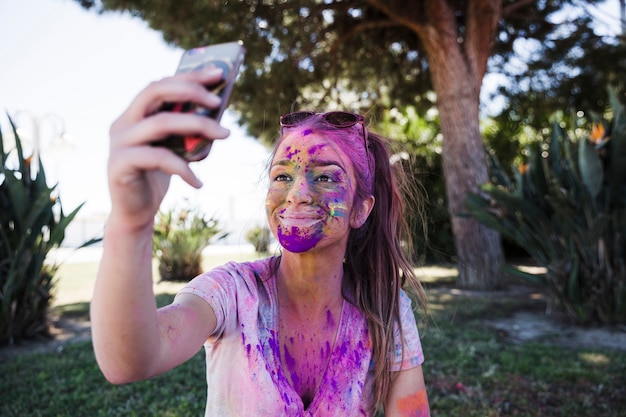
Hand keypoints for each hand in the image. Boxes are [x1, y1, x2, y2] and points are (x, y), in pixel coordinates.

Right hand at [106, 68, 230, 229]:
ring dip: (198, 125)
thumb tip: (219, 108)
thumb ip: (186, 129)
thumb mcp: (175, 148)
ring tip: (225, 134)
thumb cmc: (158, 177)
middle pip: (155, 92)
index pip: (160, 84)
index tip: (217, 74)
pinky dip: (184, 168)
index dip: (188, 76)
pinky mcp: (120, 165)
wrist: (136, 214)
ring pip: (161, 123)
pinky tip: (198, 182)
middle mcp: (123, 123)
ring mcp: (119, 143)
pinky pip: (159, 158)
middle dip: (191, 91)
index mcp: (134, 114)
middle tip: (220, 102)